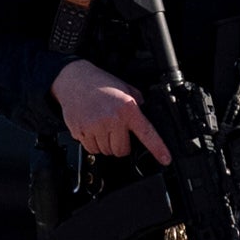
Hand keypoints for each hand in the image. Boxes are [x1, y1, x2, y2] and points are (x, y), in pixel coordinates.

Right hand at [52, 59, 168, 163]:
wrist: (74, 80)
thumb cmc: (100, 84)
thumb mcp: (126, 89)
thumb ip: (137, 104)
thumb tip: (145, 117)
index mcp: (127, 108)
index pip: (147, 133)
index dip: (158, 149)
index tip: (166, 159)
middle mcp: (112, 119)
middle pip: (121, 150)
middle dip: (120, 145)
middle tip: (115, 131)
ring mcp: (95, 127)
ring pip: (105, 151)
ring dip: (105, 144)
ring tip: (101, 126)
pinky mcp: (81, 132)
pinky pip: (91, 149)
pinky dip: (92, 143)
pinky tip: (92, 128)